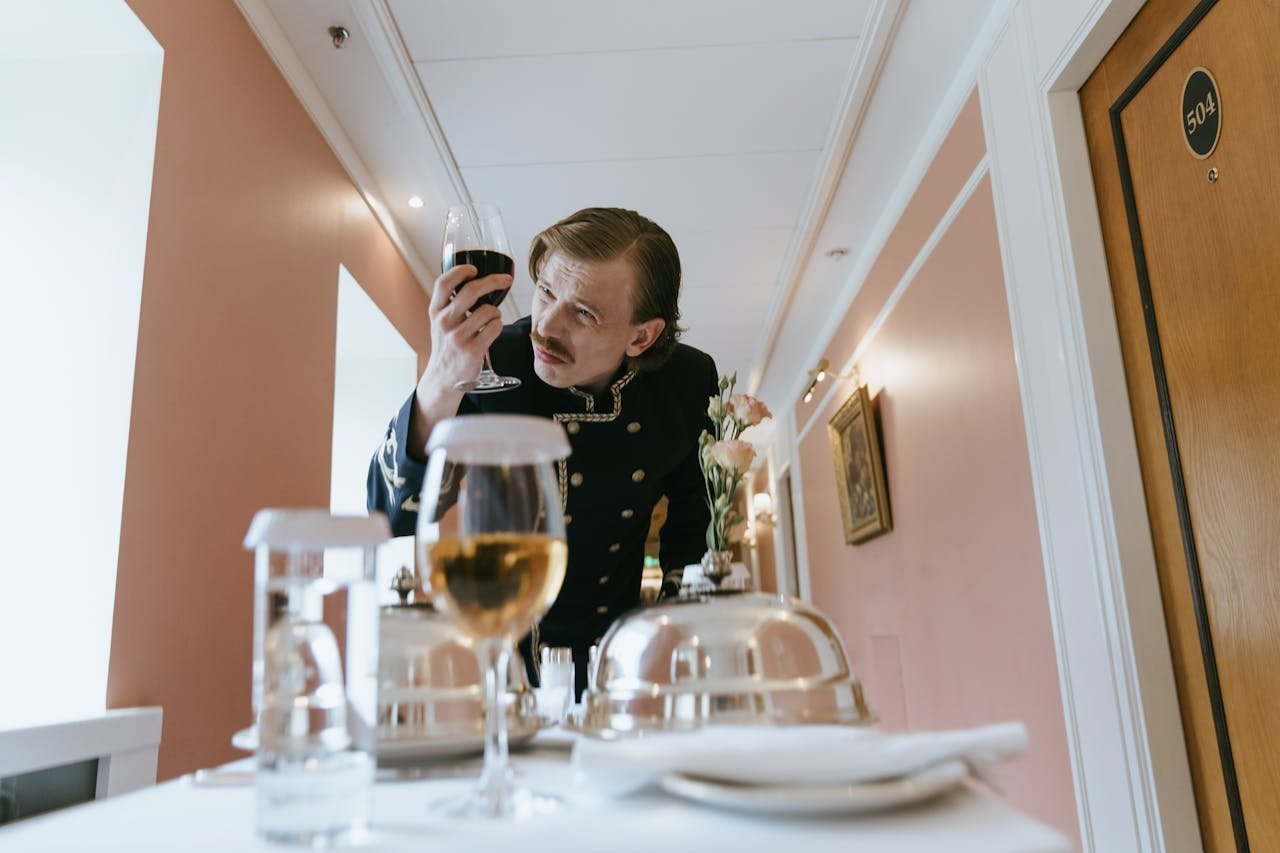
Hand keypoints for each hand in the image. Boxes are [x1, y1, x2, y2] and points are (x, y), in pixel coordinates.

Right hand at [407, 265, 510, 457]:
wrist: (444, 378)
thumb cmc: (447, 345)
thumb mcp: (440, 322)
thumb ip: (450, 303)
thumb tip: (475, 279)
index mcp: (435, 311)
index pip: (444, 283)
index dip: (460, 271)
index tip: (474, 269)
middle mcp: (444, 322)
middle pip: (471, 290)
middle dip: (493, 281)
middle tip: (505, 280)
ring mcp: (458, 337)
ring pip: (489, 310)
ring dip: (496, 312)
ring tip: (490, 320)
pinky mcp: (473, 350)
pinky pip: (495, 327)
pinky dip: (498, 326)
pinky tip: (492, 331)